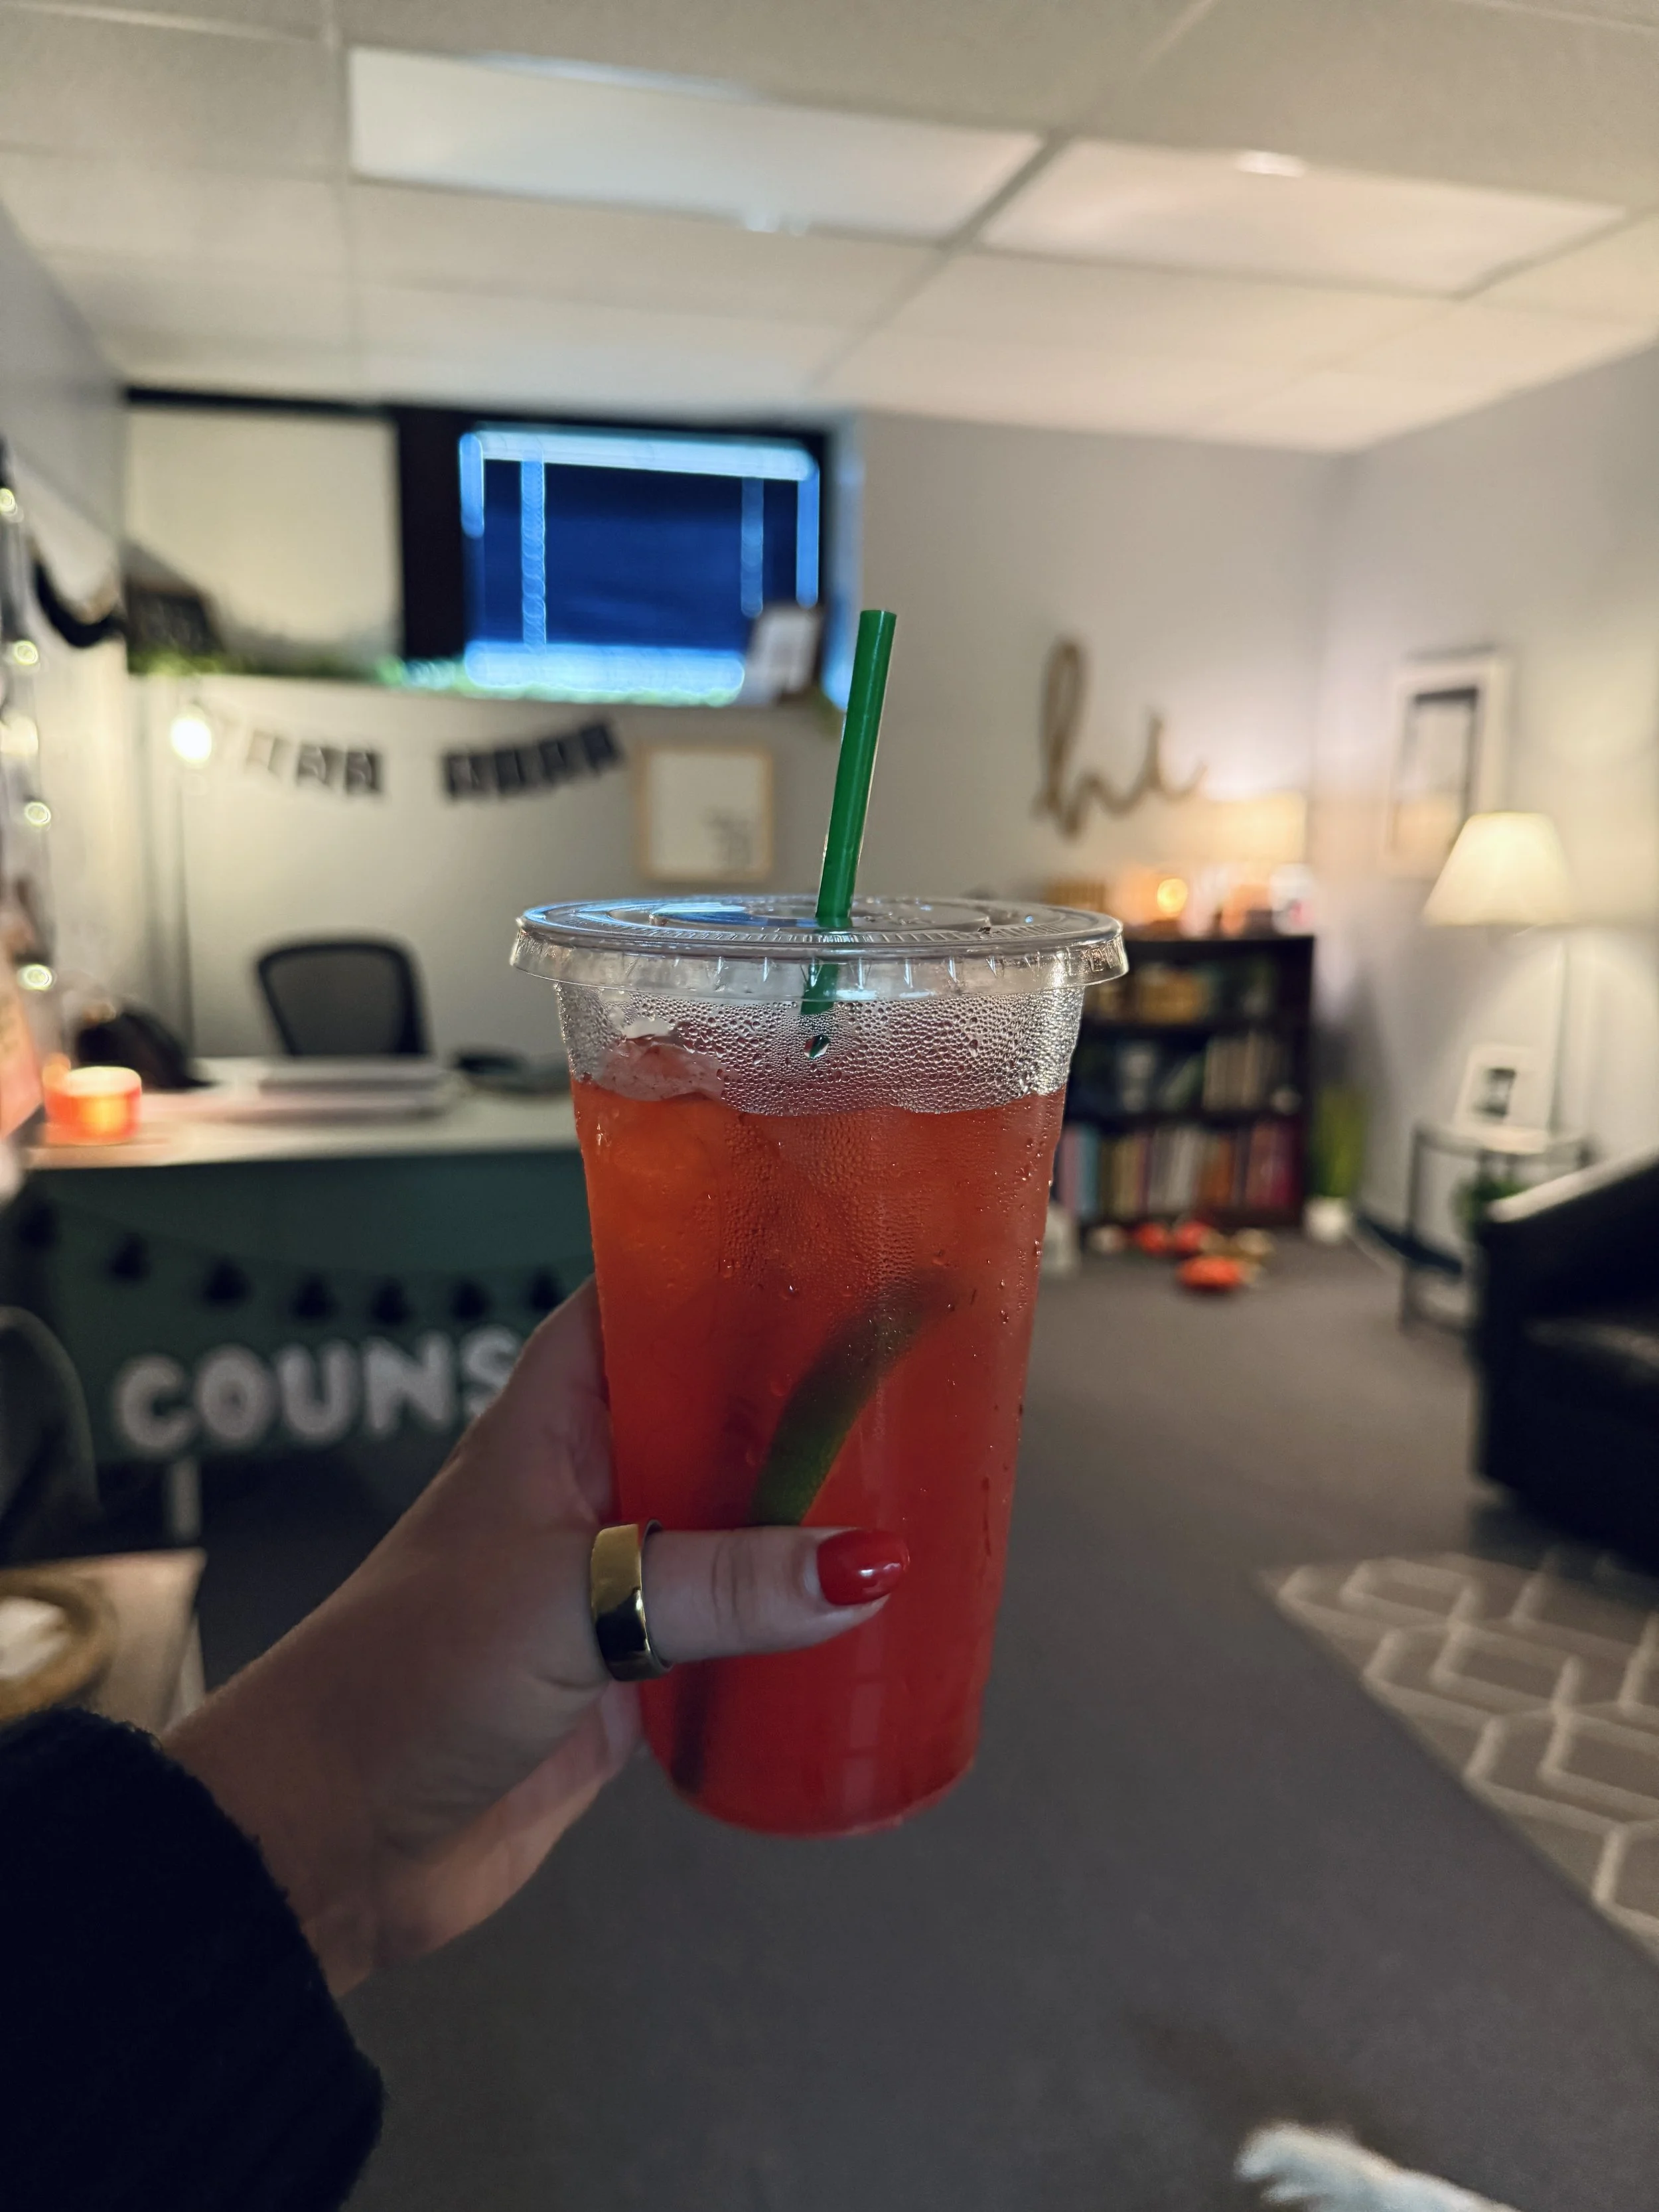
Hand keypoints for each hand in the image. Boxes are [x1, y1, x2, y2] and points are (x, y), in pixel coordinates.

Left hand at [164, 1282, 905, 1994]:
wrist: (327, 1840)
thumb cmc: (400, 1681)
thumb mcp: (565, 1603)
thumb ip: (718, 1583)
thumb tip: (865, 1564)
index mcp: (553, 1420)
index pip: (647, 1302)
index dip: (732, 1270)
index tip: (839, 1255)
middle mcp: (592, 1483)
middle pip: (717, 1412)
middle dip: (807, 1404)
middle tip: (924, 1385)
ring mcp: (616, 1579)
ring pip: (738, 1521)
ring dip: (811, 1518)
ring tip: (925, 1493)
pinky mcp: (636, 1672)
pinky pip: (737, 1627)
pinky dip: (795, 1622)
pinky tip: (868, 1621)